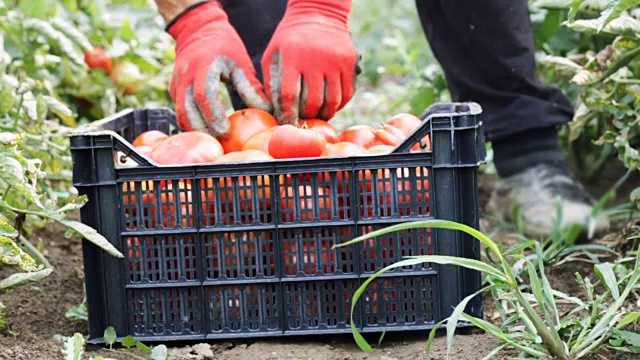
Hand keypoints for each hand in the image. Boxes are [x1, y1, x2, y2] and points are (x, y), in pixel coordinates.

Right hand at [166, 1, 271, 136]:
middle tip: (220, 142)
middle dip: (203, 129)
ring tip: (214, 141)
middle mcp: (185, 77)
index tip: (225, 131)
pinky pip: (180, 112)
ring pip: (180, 114)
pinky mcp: (174, 91)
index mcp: (203, 67)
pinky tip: (206, 133)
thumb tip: (267, 110)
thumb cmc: (224, 45)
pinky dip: (192, 124)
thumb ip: (250, 87)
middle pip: (187, 110)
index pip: (203, 96)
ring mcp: (176, 84)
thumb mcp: (240, 62)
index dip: (213, 115)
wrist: (197, 30)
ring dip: (196, 130)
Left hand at [261, 0, 358, 123]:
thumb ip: (270, 80)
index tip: (286, 122)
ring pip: (332, 101)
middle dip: (307, 116)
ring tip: (318, 117)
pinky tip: (331, 106)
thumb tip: (273, 111)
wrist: (318, 13)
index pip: (289, 95)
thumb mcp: (273, 53)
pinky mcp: (349, 62)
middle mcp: (315, 59)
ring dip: (325, 114)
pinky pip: (347, 92)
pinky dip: (339, 104)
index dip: (287, 114)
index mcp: (292, 57)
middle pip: (312, 102)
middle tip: (303, 121)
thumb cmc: (290, 38)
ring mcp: (335, 61)